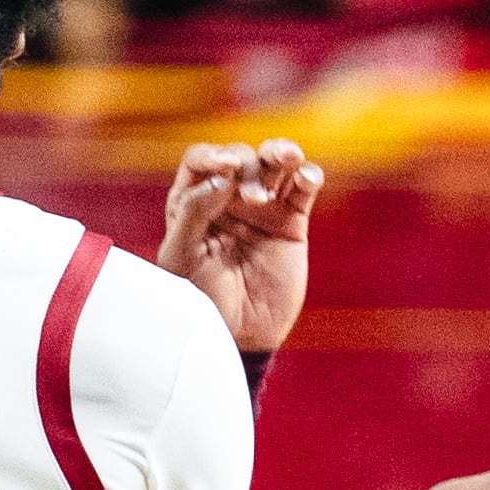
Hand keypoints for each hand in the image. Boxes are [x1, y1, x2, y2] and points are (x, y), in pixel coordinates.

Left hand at [159, 138, 322, 352]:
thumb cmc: (200, 300)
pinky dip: (308, 177)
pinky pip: (302, 191)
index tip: (227, 167)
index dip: (214, 155)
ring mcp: (262, 209)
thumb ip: (194, 213)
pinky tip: (308, 176)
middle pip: (241, 158)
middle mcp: (227, 198)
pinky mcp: (291, 223)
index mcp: (193, 202)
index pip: (202, 161)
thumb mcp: (181, 257)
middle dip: (249, 167)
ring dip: (280, 154)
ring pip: (273, 165)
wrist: (238, 336)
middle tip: (255, 196)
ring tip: (288, 157)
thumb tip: (222, 179)